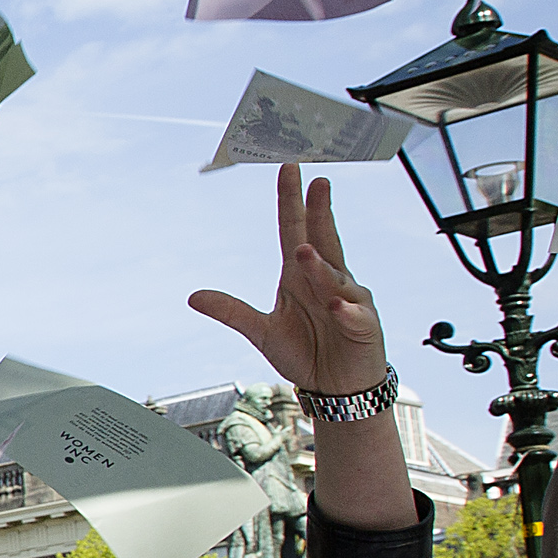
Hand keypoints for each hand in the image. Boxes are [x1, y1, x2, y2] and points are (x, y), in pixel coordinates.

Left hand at [188, 165, 387, 395]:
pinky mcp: (364, 325)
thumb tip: (193, 297)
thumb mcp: (262, 331)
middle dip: (319, 212)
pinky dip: (344, 309)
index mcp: (300, 275)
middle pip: (322, 239)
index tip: (289, 170)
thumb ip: (231, 312)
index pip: (295, 230)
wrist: (335, 387)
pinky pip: (353, 314)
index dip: (291, 202)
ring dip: (320, 266)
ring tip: (305, 253)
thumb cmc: (306, 352)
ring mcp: (349, 300)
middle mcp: (327, 279)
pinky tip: (334, 305)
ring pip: (335, 276)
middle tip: (317, 184)